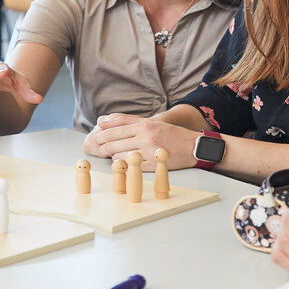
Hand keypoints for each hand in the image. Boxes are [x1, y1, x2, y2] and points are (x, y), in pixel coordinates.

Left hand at [83, 113, 198, 171]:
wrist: (192, 146)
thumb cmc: (170, 133)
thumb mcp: (150, 122)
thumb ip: (128, 121)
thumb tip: (104, 121)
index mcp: (144, 125)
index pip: (116, 128)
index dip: (103, 133)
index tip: (96, 137)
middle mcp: (146, 137)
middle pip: (115, 143)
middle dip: (103, 146)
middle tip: (99, 149)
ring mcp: (149, 152)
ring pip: (121, 156)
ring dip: (114, 156)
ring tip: (113, 155)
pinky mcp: (153, 165)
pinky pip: (132, 167)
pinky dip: (126, 165)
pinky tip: (126, 163)